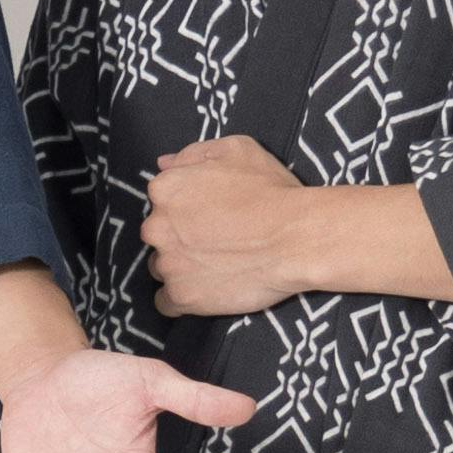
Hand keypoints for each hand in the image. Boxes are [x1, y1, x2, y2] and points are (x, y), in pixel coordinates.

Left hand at [143, 137, 317, 314]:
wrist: (296, 239)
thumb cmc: (271, 191)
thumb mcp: (237, 150)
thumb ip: (194, 153)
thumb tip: (165, 164)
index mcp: (166, 189)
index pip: (161, 201)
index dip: (186, 209)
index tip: (209, 216)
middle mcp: (157, 226)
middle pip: (158, 235)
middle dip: (180, 238)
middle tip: (216, 241)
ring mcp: (167, 264)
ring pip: (161, 268)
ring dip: (181, 268)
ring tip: (216, 266)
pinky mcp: (181, 296)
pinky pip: (167, 303)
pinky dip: (183, 298)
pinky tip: (205, 290)